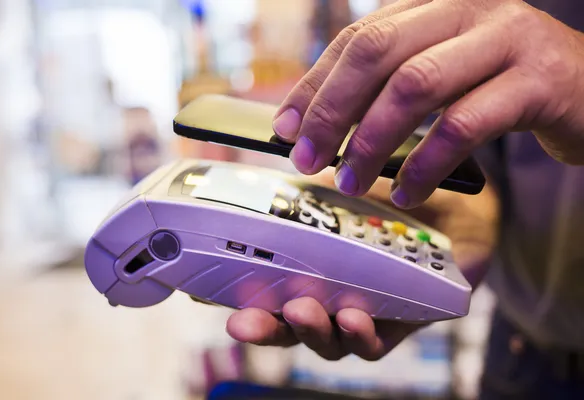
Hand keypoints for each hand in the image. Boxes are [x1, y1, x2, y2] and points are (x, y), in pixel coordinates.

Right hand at [226, 172, 498, 360]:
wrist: (453, 198)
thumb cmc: (392, 194)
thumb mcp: (344, 182)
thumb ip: (311, 169)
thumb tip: (278, 134)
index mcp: (308, 265)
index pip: (265, 290)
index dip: (239, 297)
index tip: (211, 296)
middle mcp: (330, 293)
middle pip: (288, 324)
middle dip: (264, 327)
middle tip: (243, 322)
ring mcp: (363, 310)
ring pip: (328, 339)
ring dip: (310, 330)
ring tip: (300, 310)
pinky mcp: (401, 321)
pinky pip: (377, 342)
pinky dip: (361, 335)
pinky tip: (352, 317)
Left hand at [271, 0, 583, 208]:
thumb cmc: (503, 90)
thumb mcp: (441, 79)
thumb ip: (387, 91)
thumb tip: (316, 125)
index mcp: (434, 5)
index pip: (357, 39)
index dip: (315, 85)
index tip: (285, 128)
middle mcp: (467, 8)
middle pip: (377, 52)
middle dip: (333, 111)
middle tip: (308, 158)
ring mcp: (506, 38)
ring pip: (415, 85)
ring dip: (371, 142)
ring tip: (350, 181)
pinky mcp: (538, 79)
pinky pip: (463, 125)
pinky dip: (425, 165)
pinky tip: (407, 191)